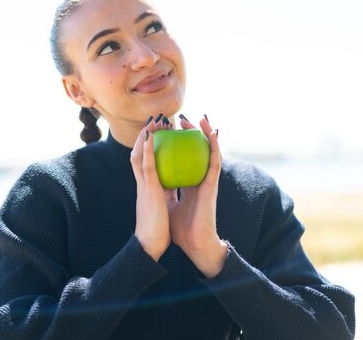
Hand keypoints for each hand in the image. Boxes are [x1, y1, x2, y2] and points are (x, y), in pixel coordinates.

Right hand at [130, 115, 175, 260]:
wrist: (149, 246)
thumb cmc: (156, 232)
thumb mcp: (160, 209)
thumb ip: (162, 197)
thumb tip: (167, 192)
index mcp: (146, 189)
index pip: (144, 163)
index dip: (147, 147)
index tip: (154, 134)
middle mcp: (142, 184)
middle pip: (139, 154)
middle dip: (145, 137)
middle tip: (153, 121)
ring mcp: (144, 187)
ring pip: (140, 155)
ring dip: (145, 137)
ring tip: (153, 121)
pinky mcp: (150, 191)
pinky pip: (147, 166)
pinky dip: (147, 150)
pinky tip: (151, 137)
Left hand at [167, 115, 227, 277]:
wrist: (191, 243)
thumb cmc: (177, 228)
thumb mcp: (164, 202)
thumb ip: (160, 189)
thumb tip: (148, 179)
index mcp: (184, 183)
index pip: (179, 159)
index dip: (173, 144)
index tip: (164, 130)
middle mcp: (196, 179)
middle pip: (193, 151)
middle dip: (187, 134)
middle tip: (177, 120)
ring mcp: (206, 180)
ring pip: (207, 151)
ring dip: (203, 132)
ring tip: (197, 118)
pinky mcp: (212, 184)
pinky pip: (214, 159)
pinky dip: (214, 143)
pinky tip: (211, 131)